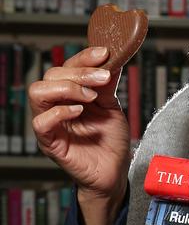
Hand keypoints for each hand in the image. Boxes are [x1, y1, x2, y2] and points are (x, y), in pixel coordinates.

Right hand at [28, 46, 129, 224]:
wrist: (114, 171)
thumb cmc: (109, 140)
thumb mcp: (111, 105)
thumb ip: (107, 84)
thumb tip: (112, 58)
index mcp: (70, 94)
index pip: (66, 66)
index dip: (83, 57)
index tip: (104, 53)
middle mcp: (56, 105)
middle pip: (51, 74)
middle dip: (79, 71)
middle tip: (102, 79)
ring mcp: (51, 123)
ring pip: (38, 92)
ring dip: (67, 87)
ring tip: (91, 96)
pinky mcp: (50, 143)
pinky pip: (41, 122)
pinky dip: (59, 111)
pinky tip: (79, 111)